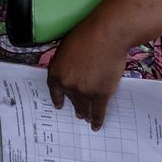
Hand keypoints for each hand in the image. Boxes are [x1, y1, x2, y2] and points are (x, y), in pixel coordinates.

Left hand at [46, 15, 128, 130]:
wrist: (106, 35)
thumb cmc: (87, 35)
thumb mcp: (66, 48)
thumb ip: (66, 63)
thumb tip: (71, 71)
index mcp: (56, 71)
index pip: (55, 89)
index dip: (57, 98)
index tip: (59, 105)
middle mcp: (67, 84)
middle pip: (71, 99)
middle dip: (75, 106)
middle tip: (78, 113)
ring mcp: (84, 91)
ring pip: (84, 107)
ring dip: (85, 113)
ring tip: (86, 118)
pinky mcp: (100, 94)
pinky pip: (98, 111)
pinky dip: (97, 120)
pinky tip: (96, 126)